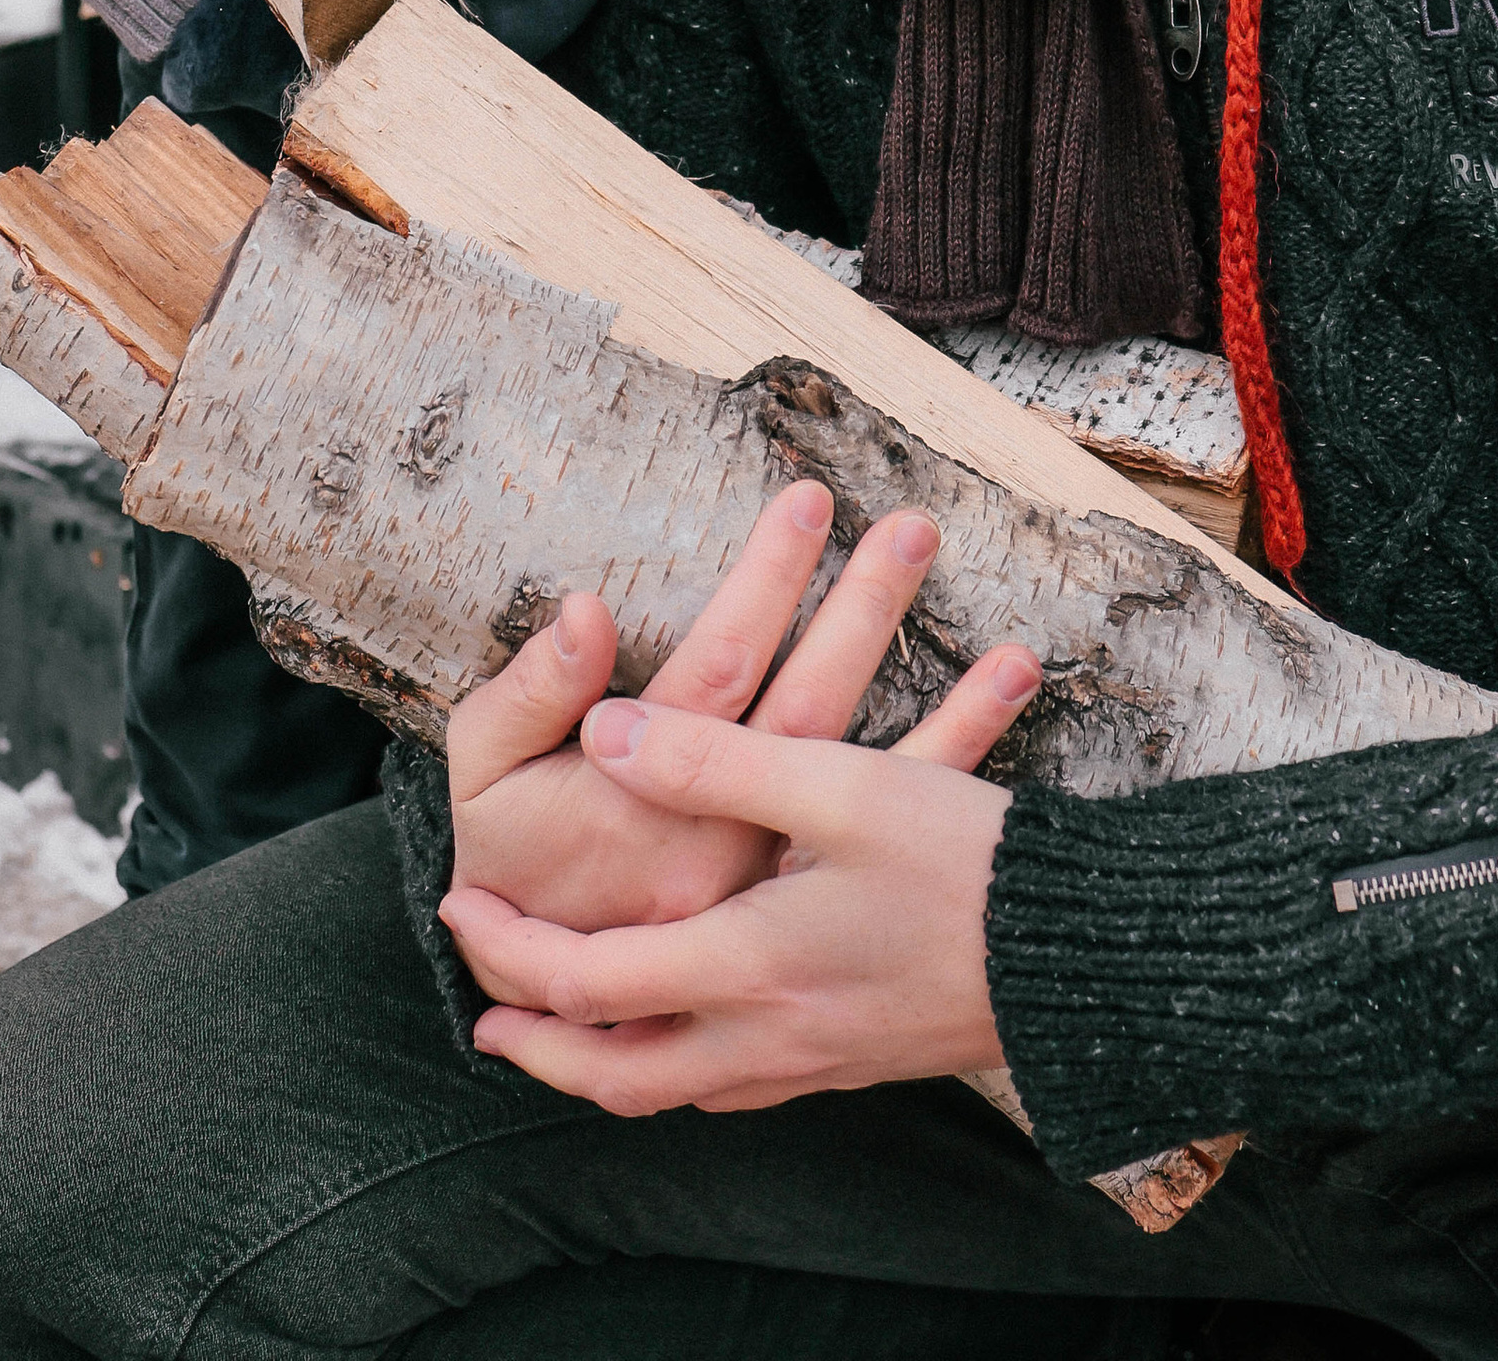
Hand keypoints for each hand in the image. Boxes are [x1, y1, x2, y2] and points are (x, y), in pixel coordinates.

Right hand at [443, 480, 1038, 939]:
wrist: (526, 994)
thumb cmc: (506, 858)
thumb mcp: (486, 773)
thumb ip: (530, 692)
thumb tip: (586, 609)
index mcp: (642, 797)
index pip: (721, 669)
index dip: (767, 582)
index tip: (809, 502)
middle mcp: (718, 843)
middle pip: (808, 712)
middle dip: (862, 611)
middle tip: (912, 530)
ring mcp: (767, 885)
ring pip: (866, 784)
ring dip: (945, 709)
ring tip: (1011, 644)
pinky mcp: (798, 911)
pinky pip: (885, 844)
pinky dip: (951, 772)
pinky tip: (1007, 714)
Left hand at [443, 701, 1012, 1114]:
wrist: (1088, 960)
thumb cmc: (964, 865)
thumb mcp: (838, 784)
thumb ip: (715, 760)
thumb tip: (607, 731)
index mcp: (745, 965)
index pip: (584, 983)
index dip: (508, 953)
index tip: (458, 909)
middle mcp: (766, 1035)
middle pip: (614, 1075)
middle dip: (538, 1049)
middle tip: (486, 1014)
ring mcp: (813, 1063)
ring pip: (674, 1090)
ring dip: (607, 1060)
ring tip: (568, 1020)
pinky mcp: (855, 1062)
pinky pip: (738, 1086)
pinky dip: (685, 1065)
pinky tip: (694, 1025)